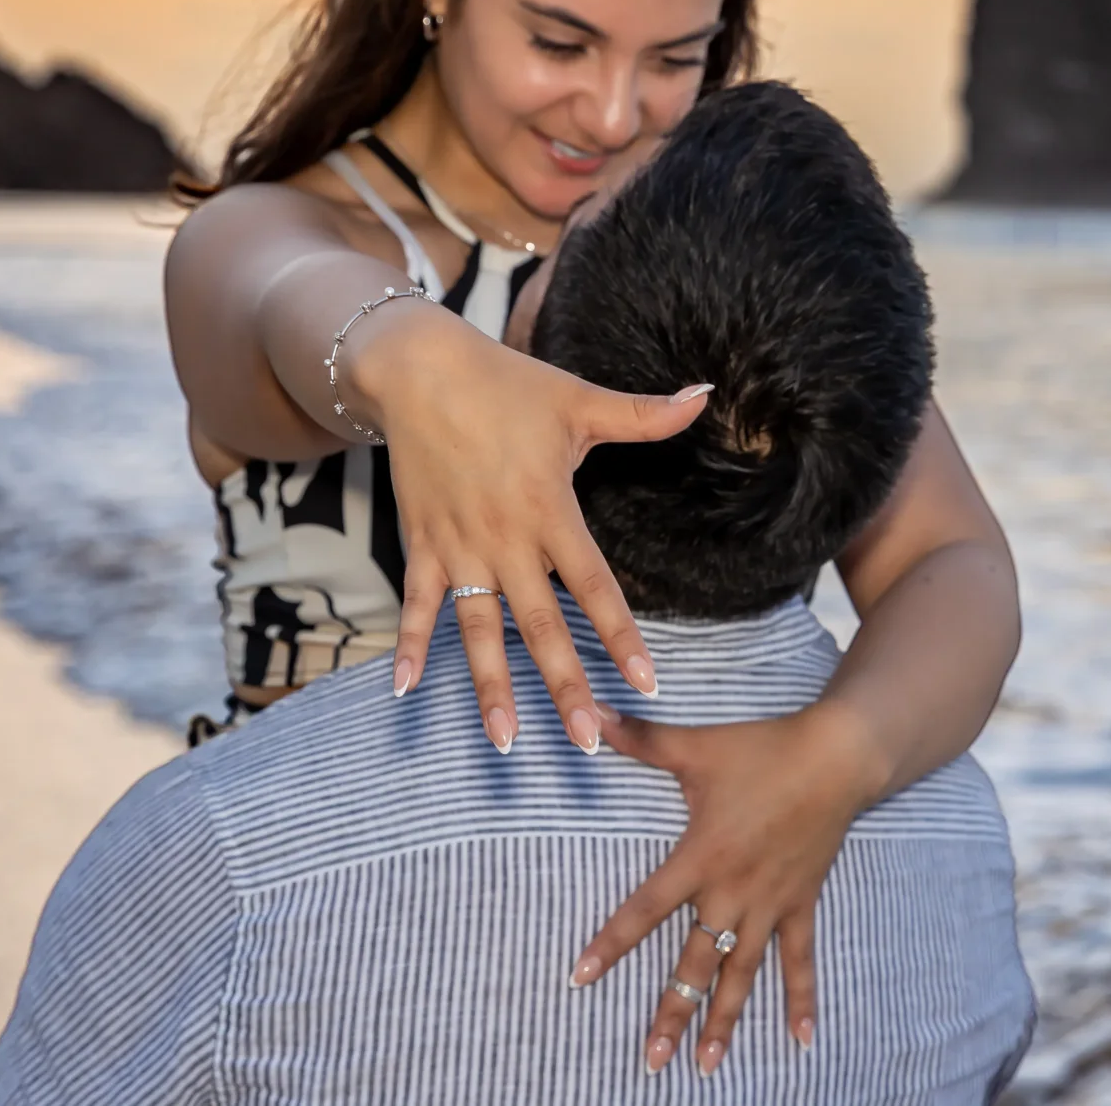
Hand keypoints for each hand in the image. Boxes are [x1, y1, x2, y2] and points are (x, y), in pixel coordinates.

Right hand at [358, 310, 709, 749]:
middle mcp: (505, 539)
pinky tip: (406, 691)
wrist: (420, 368)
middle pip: (539, 626)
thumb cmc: (507, 383)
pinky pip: (417, 604)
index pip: (595, 586)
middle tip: (587, 741)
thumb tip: (705, 397)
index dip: (621, 636)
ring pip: (478, 630)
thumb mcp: (579, 398)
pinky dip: (410, 645)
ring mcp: (459, 546)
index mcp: (549, 510)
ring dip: (491, 686)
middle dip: (564, 686)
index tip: (647, 683)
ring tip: (506, 741)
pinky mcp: (421, 544)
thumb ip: (643, 415)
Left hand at [570, 702, 891, 1074]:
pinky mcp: (800, 904)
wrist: (837, 757)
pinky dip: (800, 999)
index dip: (610, 944)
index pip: (645, 909)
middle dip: (671, 1012)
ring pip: (741, 974)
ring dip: (723, 1020)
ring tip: (705, 1065)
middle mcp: (732, 892)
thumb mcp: (697, 746)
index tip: (579, 978)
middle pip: (695, 963)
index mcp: (701, 858)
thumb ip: (641, 739)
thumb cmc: (763, 750)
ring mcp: (770, 904)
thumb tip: (591, 717)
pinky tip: (800, 1041)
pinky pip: (800, 960)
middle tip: (650, 1059)